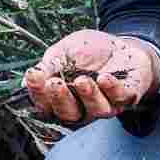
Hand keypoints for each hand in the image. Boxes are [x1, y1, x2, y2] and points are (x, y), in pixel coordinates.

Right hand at [23, 29, 155, 126]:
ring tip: (82, 80)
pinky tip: (104, 78)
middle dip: (60, 99)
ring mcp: (106, 104)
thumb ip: (51, 64)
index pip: (45, 104)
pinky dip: (113, 89)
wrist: (120, 44)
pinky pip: (121, 98)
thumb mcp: (64, 51)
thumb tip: (32, 75)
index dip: (38, 93)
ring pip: (96, 110)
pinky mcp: (128, 96)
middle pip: (69, 114)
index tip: (34, 75)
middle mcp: (83, 108)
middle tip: (55, 84)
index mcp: (63, 98)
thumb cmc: (88, 51)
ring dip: (88, 96)